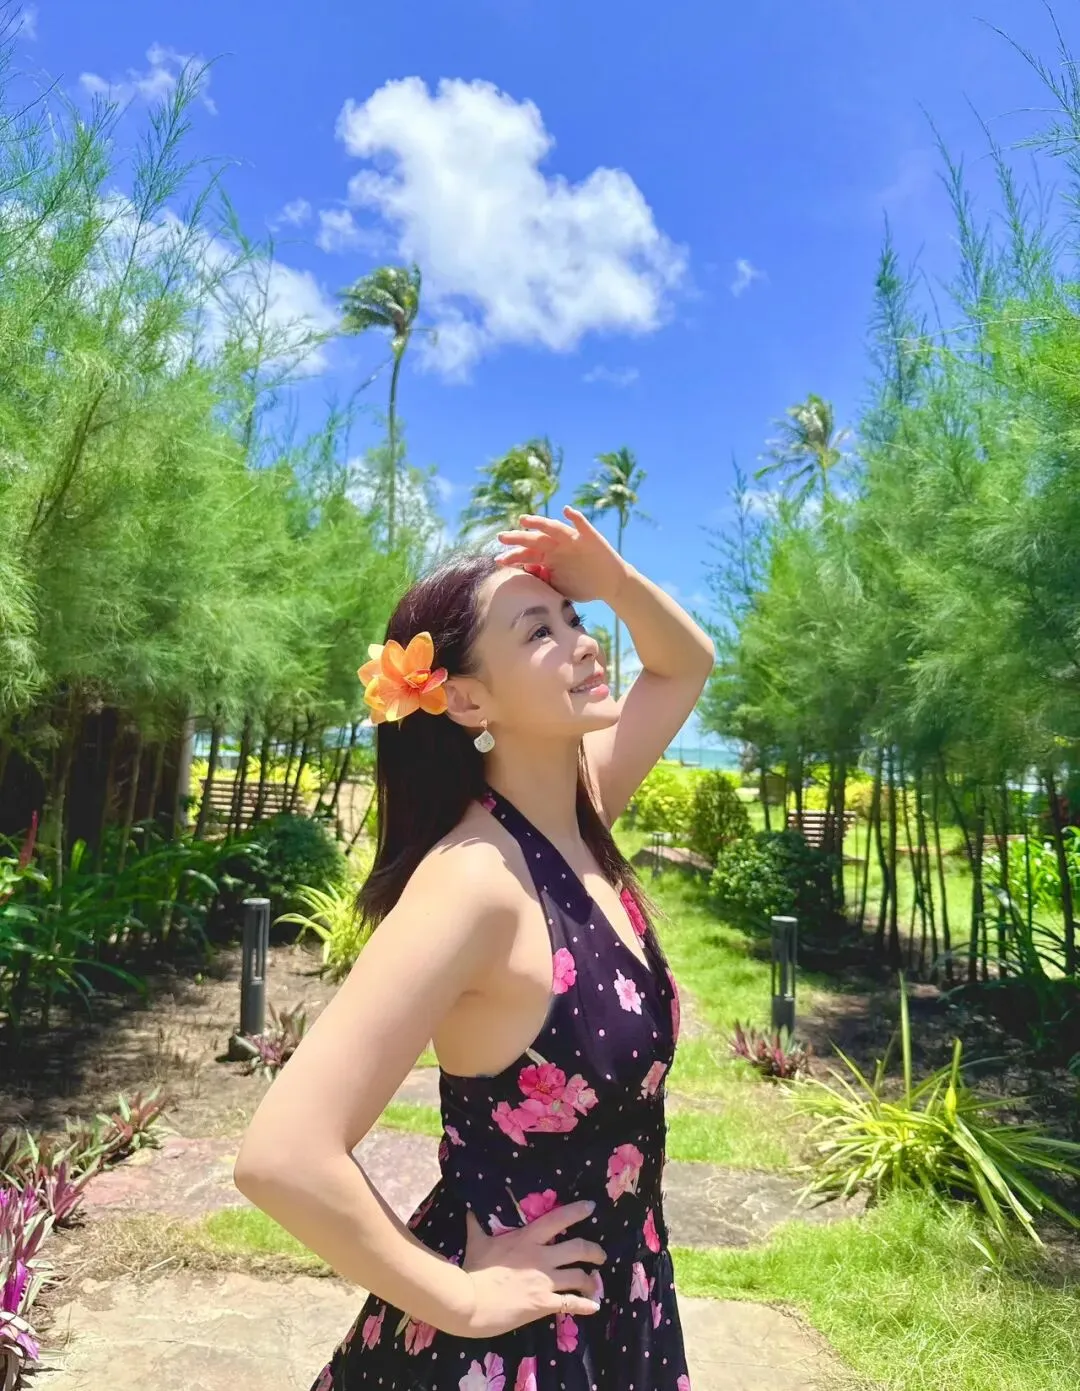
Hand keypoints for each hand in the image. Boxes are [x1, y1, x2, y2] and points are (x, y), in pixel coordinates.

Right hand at [453, 1201, 605, 1337]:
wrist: (471, 1301)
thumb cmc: (474, 1270)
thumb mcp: (477, 1241)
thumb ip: (476, 1225)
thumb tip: (470, 1209)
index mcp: (527, 1238)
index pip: (558, 1219)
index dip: (577, 1211)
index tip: (591, 1207)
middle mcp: (541, 1257)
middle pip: (578, 1249)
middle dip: (594, 1251)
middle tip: (600, 1255)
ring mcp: (545, 1281)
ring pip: (579, 1277)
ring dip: (591, 1280)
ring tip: (595, 1283)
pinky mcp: (543, 1304)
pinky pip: (571, 1303)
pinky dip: (585, 1305)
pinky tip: (594, 1307)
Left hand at [495, 506, 628, 605]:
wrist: (612, 583)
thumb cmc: (584, 585)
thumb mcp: (560, 585)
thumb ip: (544, 577)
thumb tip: (527, 569)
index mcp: (550, 557)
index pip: (528, 555)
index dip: (513, 556)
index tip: (498, 560)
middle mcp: (559, 546)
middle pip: (535, 540)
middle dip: (518, 538)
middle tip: (501, 537)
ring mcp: (574, 540)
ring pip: (554, 529)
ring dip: (540, 523)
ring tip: (524, 519)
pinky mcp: (590, 538)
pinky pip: (582, 525)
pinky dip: (575, 517)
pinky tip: (567, 511)